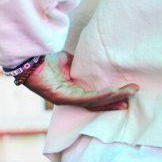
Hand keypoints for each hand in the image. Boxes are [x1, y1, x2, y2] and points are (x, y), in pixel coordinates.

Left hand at [22, 52, 137, 111]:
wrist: (27, 57)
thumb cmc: (44, 59)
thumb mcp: (68, 62)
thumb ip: (81, 66)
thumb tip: (95, 63)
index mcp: (70, 91)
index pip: (93, 98)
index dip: (110, 98)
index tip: (127, 96)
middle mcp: (68, 98)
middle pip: (96, 104)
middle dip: (116, 101)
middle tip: (133, 97)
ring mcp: (64, 100)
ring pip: (94, 102)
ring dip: (113, 98)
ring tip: (129, 93)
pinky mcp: (61, 97)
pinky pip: (85, 98)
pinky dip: (101, 96)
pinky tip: (114, 92)